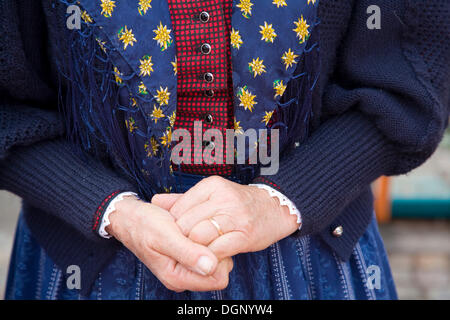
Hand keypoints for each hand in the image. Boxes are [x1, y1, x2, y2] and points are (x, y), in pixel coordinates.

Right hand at [106, 196, 232, 291]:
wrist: (130, 218)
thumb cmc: (144, 224)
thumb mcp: (165, 236)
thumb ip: (187, 253)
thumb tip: (211, 266)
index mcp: (178, 278)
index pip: (218, 277)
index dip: (219, 256)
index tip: (206, 237)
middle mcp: (184, 277)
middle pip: (221, 269)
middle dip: (216, 247)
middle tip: (199, 229)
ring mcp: (187, 267)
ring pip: (218, 257)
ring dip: (211, 240)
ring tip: (194, 226)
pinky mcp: (189, 257)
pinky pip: (209, 248)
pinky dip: (206, 236)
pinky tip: (194, 226)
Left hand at [152, 176, 299, 260]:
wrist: (275, 208)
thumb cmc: (238, 203)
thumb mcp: (211, 194)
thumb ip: (183, 199)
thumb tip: (155, 201)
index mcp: (211, 185)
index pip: (178, 208)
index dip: (173, 225)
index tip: (177, 233)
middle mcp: (222, 198)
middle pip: (186, 224)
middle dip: (181, 238)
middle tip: (184, 246)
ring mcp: (234, 216)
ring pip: (198, 237)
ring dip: (194, 249)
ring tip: (196, 251)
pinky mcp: (245, 234)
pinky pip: (217, 249)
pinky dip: (209, 256)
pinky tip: (210, 256)